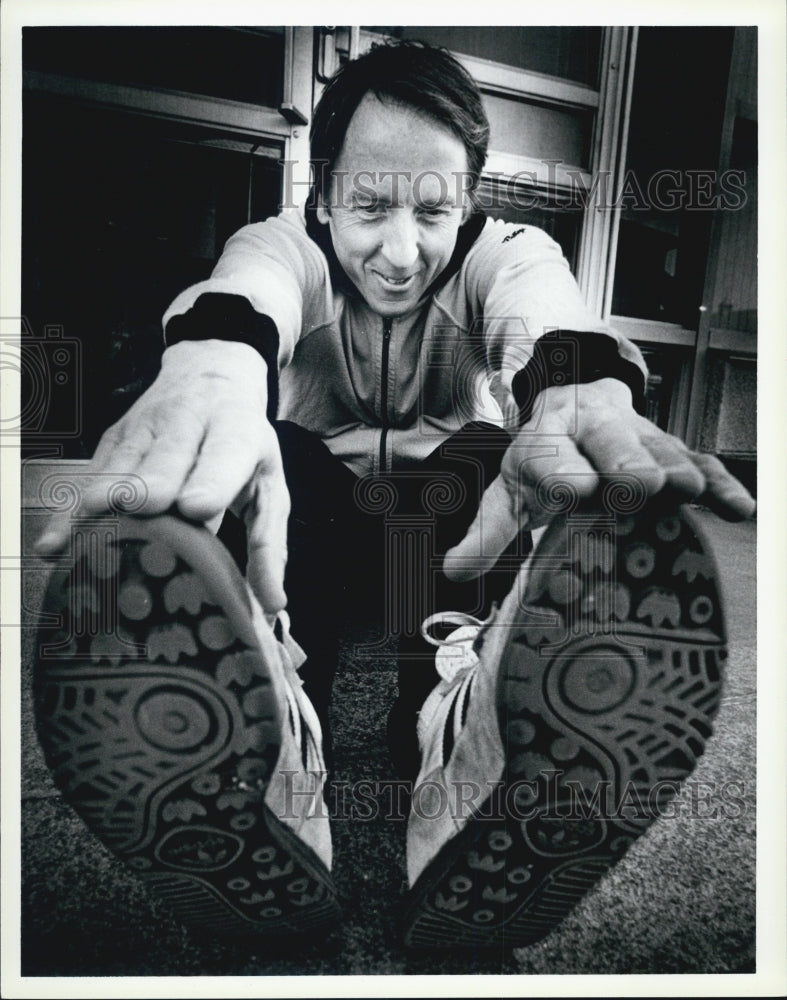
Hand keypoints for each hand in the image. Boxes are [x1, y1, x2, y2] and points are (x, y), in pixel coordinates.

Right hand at [34, 339, 289, 616]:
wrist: (209, 375)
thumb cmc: (243, 445)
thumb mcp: (268, 484)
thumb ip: (269, 545)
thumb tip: (272, 603)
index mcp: (235, 431)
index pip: (225, 454)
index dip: (211, 480)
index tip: (196, 507)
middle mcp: (187, 425)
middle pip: (167, 457)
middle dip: (152, 483)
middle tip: (142, 510)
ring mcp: (144, 431)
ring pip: (122, 466)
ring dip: (105, 500)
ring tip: (88, 537)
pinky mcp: (112, 440)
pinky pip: (90, 477)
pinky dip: (72, 512)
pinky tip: (56, 544)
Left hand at [443, 377, 755, 581]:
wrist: (574, 407)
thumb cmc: (541, 460)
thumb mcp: (509, 491)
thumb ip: (487, 531)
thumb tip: (454, 572)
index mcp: (547, 439)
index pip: (554, 458)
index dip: (566, 474)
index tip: (580, 490)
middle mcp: (594, 431)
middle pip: (615, 443)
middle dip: (626, 463)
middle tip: (638, 488)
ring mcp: (638, 436)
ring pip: (661, 450)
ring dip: (674, 471)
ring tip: (685, 494)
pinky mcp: (671, 447)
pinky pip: (700, 461)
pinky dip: (718, 483)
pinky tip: (737, 509)